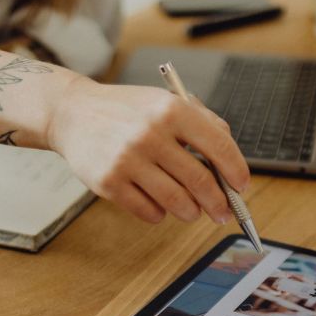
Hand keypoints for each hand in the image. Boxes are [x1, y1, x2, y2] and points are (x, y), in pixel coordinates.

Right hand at [46, 78, 250, 224]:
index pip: (219, 146)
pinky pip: (148, 211)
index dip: (236, 171)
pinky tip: (159, 206)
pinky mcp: (109, 183)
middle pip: (200, 181)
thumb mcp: (164, 102)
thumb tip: (230, 160)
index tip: (241, 187)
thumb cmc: (125, 111)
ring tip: (192, 211)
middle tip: (223, 212)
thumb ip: (201, 122)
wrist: (73, 114)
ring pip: (176, 202)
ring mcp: (128, 160)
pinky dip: (160, 214)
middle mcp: (150, 134)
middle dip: (218, 203)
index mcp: (171, 110)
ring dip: (191, 212)